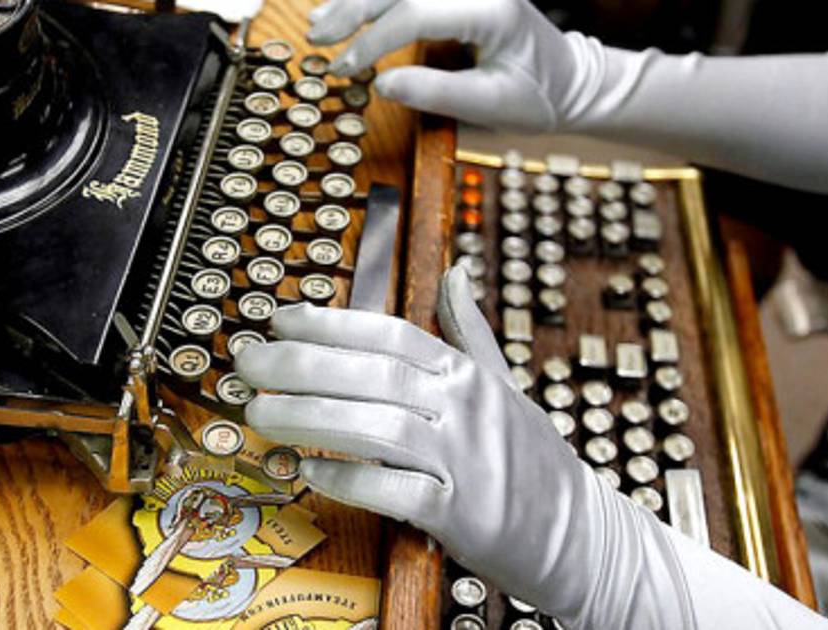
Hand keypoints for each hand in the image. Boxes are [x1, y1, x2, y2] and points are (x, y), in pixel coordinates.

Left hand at [236, 268, 694, 628]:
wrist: (579, 532)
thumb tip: (456, 273)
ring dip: (309, 417)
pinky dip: (348, 480)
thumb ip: (468, 330)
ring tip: (258, 413)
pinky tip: (306, 471)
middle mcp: (465, 409)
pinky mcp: (461, 515)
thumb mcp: (503, 383)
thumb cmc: (529, 457)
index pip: (391, 333)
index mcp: (466, 374)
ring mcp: (465, 460)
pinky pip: (394, 491)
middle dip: (301, 365)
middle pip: (374, 374)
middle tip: (247, 363)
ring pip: (377, 427)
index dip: (331, 323)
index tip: (278, 319)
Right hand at [308, 0, 605, 132]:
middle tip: (318, 38)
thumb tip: (381, 84)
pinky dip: (377, 1)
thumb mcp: (491, 105)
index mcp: (492, 9)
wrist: (570, 82)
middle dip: (354, 10)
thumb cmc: (538, 96)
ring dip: (358, 0)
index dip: (374, 41)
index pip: (417, 13)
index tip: (345, 69)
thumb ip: (436, 93)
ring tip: (320, 22)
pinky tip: (347, 7)